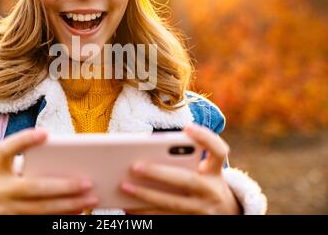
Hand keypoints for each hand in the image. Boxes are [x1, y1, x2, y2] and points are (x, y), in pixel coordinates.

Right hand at [0, 129, 97, 214]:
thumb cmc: (11, 177)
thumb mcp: (13, 166)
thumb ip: (34, 160)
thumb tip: (70, 159)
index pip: (6, 150)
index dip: (24, 140)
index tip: (45, 133)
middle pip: (33, 187)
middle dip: (63, 186)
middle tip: (87, 183)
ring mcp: (4, 210)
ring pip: (40, 208)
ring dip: (69, 204)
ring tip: (90, 199)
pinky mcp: (12, 222)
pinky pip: (41, 220)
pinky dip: (61, 215)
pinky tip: (78, 210)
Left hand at [120, 123, 241, 214]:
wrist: (224, 214)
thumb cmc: (204, 183)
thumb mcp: (205, 170)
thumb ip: (186, 159)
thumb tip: (148, 151)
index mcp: (215, 171)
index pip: (218, 151)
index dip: (206, 137)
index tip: (187, 126)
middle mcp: (212, 190)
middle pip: (186, 180)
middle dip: (159, 173)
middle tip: (134, 166)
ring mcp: (203, 209)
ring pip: (172, 203)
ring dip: (145, 196)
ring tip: (124, 186)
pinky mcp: (192, 222)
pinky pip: (166, 218)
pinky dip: (147, 212)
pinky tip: (128, 206)